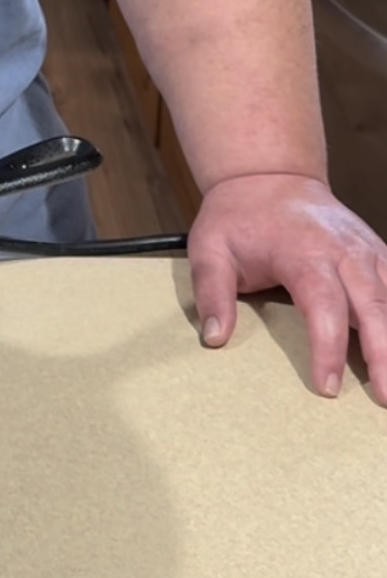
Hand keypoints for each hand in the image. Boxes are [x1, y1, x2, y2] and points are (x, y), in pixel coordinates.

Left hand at [188, 173, 386, 404]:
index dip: (329, 348)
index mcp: (305, 253)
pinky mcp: (378, 254)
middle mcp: (347, 252)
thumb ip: (212, 294)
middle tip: (385, 399)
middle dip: (385, 355)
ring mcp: (368, 251)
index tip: (329, 386)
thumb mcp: (209, 251)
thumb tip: (215, 338)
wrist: (268, 177)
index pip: (325, 306)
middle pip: (376, 307)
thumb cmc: (236, 218)